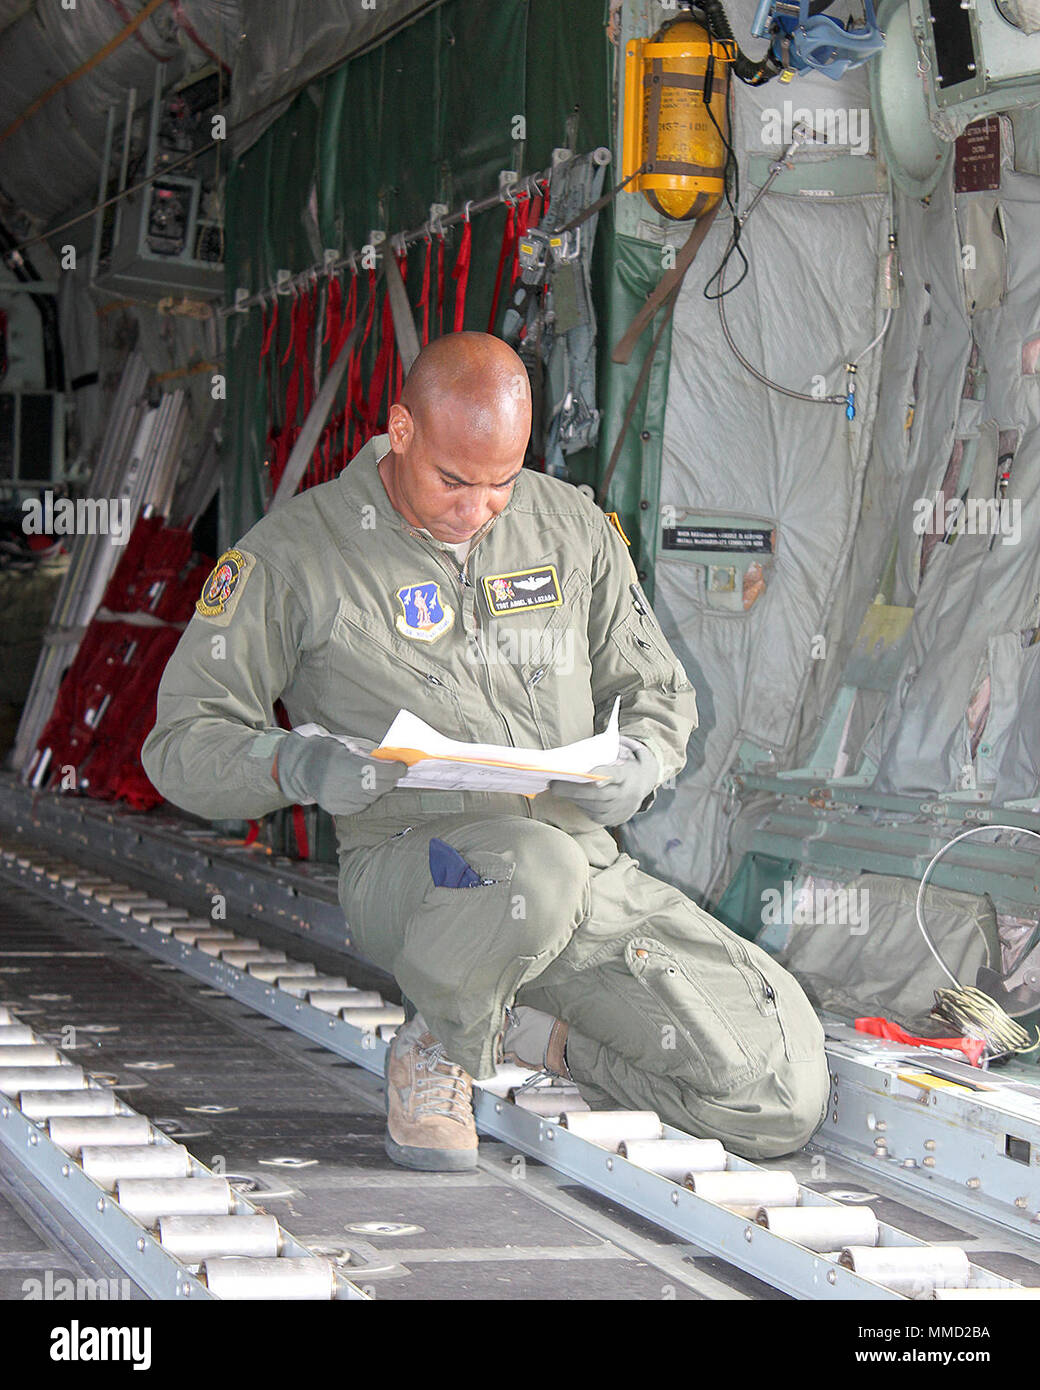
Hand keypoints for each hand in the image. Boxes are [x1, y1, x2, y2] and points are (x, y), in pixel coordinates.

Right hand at [274, 730, 406, 815]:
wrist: (303, 765)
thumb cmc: (329, 750)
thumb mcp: (349, 745)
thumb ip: (372, 755)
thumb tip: (396, 762)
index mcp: (341, 761)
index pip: (376, 771)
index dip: (393, 770)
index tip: (402, 766)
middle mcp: (336, 782)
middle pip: (376, 786)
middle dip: (389, 779)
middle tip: (392, 772)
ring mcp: (335, 798)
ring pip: (371, 797)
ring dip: (378, 788)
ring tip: (371, 778)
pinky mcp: (335, 808)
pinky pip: (361, 806)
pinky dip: (366, 797)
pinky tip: (360, 788)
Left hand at [547, 738, 659, 826]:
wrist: (641, 785)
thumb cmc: (622, 765)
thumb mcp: (620, 756)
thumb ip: (603, 758)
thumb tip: (575, 760)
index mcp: (628, 775)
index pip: (616, 774)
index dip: (604, 775)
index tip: (591, 775)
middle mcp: (626, 795)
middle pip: (599, 795)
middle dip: (574, 790)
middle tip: (553, 784)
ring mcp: (620, 809)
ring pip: (593, 806)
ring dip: (572, 798)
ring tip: (555, 788)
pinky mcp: (612, 820)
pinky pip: (592, 814)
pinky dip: (579, 804)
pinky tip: (569, 796)